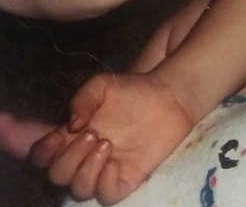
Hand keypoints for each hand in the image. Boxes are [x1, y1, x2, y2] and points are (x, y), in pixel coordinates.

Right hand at [28, 71, 193, 203]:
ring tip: (106, 144)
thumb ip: (82, 99)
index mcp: (71, 136)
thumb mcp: (101, 85)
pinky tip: (116, 163)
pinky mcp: (128, 178)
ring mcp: (105, 169)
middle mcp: (84, 157)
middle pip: (57, 176)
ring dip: (86, 170)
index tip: (56, 137)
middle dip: (68, 158)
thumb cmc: (132, 90)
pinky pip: (107, 196)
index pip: (41, 156)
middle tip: (92, 134)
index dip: (41, 152)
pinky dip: (105, 183)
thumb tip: (71, 125)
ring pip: (79, 190)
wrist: (168, 96)